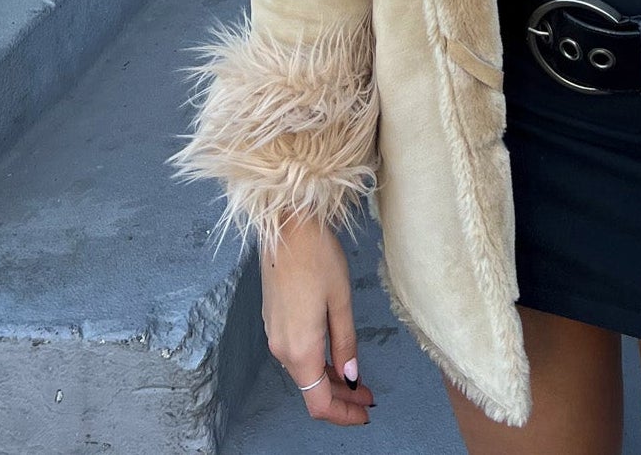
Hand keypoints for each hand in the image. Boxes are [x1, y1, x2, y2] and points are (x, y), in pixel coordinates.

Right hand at [261, 216, 373, 425]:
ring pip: (303, 372)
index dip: (343, 414)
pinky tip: (334, 355)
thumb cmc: (317, 257)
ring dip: (329, 380)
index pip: (318, 402)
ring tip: (357, 379)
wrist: (285, 227)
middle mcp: (281, 348)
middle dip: (340, 398)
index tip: (365, 413)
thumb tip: (351, 377)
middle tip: (368, 398)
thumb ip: (345, 342)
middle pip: (310, 389)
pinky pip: (295, 354)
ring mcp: (273, 334)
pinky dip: (316, 362)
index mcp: (299, 349)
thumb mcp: (341, 301)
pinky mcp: (273, 320)